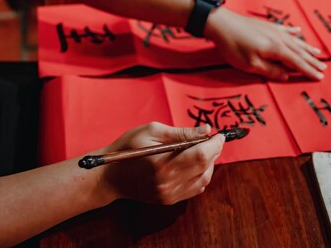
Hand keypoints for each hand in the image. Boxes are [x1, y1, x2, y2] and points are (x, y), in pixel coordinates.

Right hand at [100, 123, 223, 204]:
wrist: (110, 175)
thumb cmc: (128, 147)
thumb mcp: (152, 130)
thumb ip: (181, 132)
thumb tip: (206, 130)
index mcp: (162, 163)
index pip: (200, 155)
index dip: (215, 143)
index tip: (220, 134)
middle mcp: (167, 182)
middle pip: (205, 167)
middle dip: (214, 151)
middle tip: (214, 139)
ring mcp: (169, 194)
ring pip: (203, 179)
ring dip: (209, 163)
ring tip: (203, 149)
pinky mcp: (169, 200)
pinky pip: (195, 188)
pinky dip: (201, 174)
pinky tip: (194, 163)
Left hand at [204, 7, 326, 80]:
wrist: (222, 23)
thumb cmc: (233, 46)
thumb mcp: (250, 64)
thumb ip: (270, 71)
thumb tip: (286, 75)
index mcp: (276, 49)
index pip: (297, 62)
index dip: (309, 70)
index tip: (320, 77)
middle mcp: (279, 38)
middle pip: (300, 51)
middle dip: (312, 60)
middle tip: (324, 68)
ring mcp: (273, 30)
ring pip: (295, 40)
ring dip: (307, 47)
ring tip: (318, 52)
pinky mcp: (266, 25)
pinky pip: (285, 30)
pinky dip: (294, 32)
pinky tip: (298, 31)